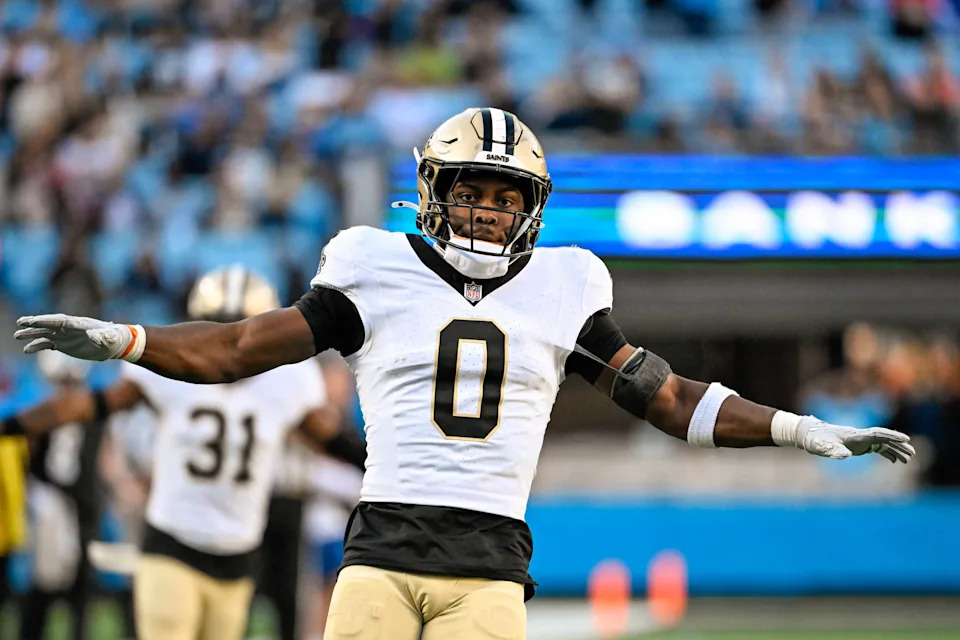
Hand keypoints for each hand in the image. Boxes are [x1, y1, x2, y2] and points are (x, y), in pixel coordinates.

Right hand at [15, 315, 143, 361]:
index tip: (34, 321)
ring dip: (32, 334)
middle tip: (20, 322)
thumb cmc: (113, 339)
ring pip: (45, 333)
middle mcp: (69, 328)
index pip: (61, 321)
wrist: (113, 344)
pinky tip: (26, 349)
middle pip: (49, 324)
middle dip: (36, 323)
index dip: (48, 321)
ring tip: (17, 335)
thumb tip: (93, 335)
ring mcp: (65, 336)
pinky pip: (47, 344)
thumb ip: (103, 336)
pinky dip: (37, 346)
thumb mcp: (110, 338)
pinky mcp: (63, 344)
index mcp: (79, 324)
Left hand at [796, 416, 914, 462]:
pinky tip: (894, 461)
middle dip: (898, 444)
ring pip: (882, 444)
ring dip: (895, 450)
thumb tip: (845, 456)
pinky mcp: (857, 445)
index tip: (905, 439)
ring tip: (908, 459)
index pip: (877, 434)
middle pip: (883, 438)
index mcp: (855, 435)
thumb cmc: (816, 440)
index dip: (891, 435)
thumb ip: (834, 450)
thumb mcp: (823, 447)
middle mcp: (860, 436)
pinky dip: (887, 453)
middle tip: (912, 453)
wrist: (809, 435)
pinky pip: (876, 448)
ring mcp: (860, 440)